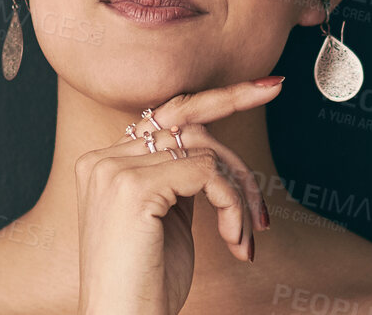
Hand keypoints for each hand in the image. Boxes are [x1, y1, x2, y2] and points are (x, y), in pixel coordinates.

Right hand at [74, 76, 283, 314]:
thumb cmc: (146, 284)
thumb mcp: (165, 220)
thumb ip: (177, 179)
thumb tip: (210, 151)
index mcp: (103, 163)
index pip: (169, 116)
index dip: (222, 98)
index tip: (269, 87)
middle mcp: (102, 159)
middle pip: (190, 126)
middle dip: (239, 164)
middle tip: (263, 213)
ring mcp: (114, 170)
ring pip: (203, 150)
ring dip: (239, 195)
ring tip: (244, 238)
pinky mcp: (134, 188)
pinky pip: (207, 172)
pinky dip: (232, 205)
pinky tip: (235, 241)